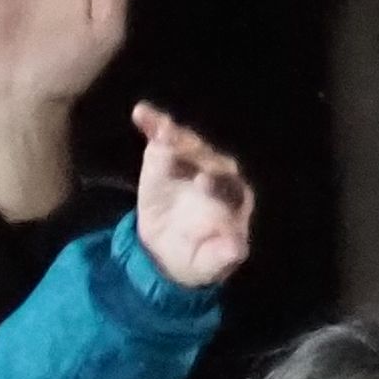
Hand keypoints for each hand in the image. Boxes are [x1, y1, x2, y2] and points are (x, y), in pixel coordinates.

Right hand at [130, 101, 254, 293]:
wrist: (166, 252)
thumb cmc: (195, 257)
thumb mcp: (207, 265)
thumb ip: (222, 257)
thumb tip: (237, 249)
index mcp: (235, 199)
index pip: (231, 187)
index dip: (219, 184)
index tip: (202, 182)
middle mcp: (219, 173)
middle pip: (211, 159)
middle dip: (197, 154)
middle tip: (178, 150)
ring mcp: (194, 161)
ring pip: (189, 144)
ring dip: (175, 134)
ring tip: (161, 129)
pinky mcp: (168, 154)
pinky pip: (164, 136)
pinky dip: (154, 123)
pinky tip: (141, 113)